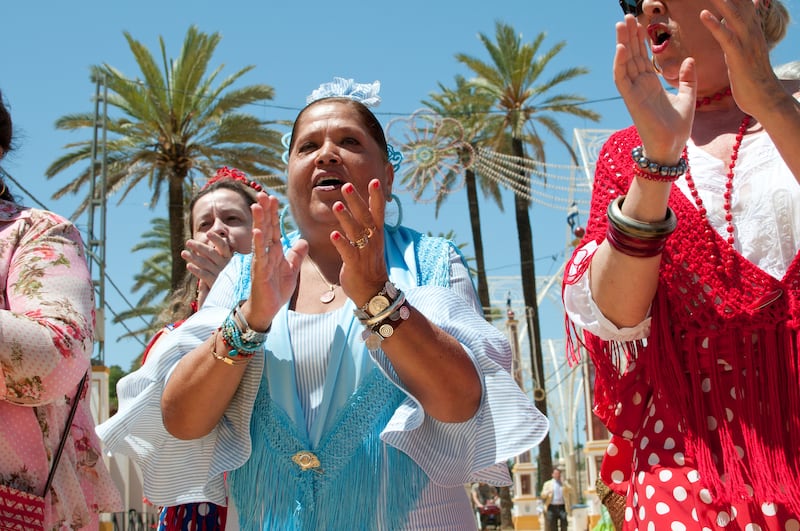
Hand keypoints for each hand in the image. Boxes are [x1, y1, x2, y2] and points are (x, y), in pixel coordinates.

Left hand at [182, 232, 233, 297]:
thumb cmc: (226, 280)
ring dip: (193, 257)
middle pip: (211, 253)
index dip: (216, 239)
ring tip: (183, 253)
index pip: (223, 246)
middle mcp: (225, 266)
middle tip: (188, 242)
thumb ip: (217, 258)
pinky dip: (196, 270)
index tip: (208, 233)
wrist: (230, 299)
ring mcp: (220, 274)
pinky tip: (188, 266)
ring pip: (205, 263)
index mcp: (229, 260)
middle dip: (198, 246)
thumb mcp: (224, 268)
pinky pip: (204, 275)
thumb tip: (206, 248)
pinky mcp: (215, 283)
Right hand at [240, 192, 307, 330]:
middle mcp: (266, 252)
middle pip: (266, 227)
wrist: (267, 309)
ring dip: (259, 221)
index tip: (273, 197)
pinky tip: (257, 231)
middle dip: (264, 211)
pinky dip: (258, 243)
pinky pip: (260, 255)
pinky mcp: (260, 272)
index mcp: (274, 251)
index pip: (274, 228)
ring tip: (257, 205)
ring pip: (260, 237)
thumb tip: (303, 241)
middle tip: (262, 193)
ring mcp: (261, 261)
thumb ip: (296, 254)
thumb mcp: (291, 269)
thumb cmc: (276, 289)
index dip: (274, 213)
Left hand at [330, 179, 389, 305]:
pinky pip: (348, 252)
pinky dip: (341, 243)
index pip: (378, 211)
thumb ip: (366, 225)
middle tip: (346, 186)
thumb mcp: (372, 242)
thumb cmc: (370, 264)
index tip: (375, 180)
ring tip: (337, 205)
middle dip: (356, 201)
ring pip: (356, 232)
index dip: (376, 196)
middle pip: (365, 217)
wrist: (373, 291)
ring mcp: (364, 252)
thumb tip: (360, 207)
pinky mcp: (354, 265)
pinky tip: (333, 234)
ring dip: (346, 218)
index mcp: (377, 234)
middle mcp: (373, 240)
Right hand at [613, 14, 694, 161]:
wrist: (672, 145)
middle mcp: (640, 86)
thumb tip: (691, 59)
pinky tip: (621, 48)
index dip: (640, 40)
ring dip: (622, 43)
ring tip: (621, 24)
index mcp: (651, 84)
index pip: (642, 57)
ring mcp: (633, 92)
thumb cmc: (677, 127)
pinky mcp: (630, 100)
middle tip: (626, 16)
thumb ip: (688, 78)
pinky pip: (622, 79)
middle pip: (631, 55)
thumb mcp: (688, 96)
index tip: (640, 23)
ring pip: (624, 63)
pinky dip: (620, 63)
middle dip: (629, 36)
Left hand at [701, 0, 780, 117]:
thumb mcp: (748, 45)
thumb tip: (748, 6)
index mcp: (751, 27)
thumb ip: (746, 24)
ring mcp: (746, 41)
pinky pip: (726, 36)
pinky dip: (715, 24)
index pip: (742, 0)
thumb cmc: (752, 74)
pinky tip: (704, 14)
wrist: (764, 97)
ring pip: (733, 13)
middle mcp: (751, 30)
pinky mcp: (738, 55)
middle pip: (738, 1)